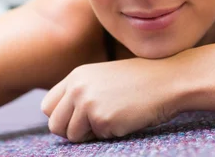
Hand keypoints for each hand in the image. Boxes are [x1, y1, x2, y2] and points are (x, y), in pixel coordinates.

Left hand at [41, 57, 180, 142]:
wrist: (167, 79)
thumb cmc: (139, 81)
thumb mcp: (103, 78)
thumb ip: (81, 92)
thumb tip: (59, 119)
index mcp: (76, 76)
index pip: (48, 106)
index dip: (62, 117)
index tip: (78, 119)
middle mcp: (77, 87)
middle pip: (54, 124)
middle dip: (72, 131)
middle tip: (94, 126)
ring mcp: (88, 103)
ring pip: (72, 136)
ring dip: (91, 134)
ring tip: (113, 118)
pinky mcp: (102, 119)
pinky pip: (96, 139)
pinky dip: (110, 134)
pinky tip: (125, 117)